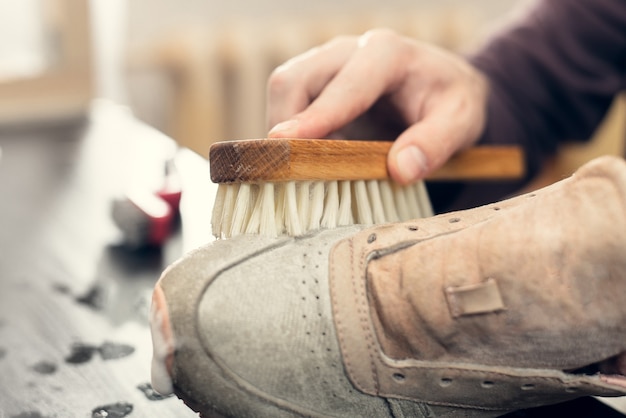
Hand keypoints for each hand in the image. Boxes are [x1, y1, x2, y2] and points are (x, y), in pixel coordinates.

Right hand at [266, 29, 488, 183]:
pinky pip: (287, 104)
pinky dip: (290, 135)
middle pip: (293, 80)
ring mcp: (326, 64)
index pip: (343, 86)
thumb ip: (436, 143)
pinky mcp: (315, 83)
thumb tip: (401, 169)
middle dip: (284, 126)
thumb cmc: (450, 101)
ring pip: (283, 90)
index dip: (314, 118)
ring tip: (305, 167)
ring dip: (283, 132)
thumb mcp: (462, 121)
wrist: (441, 87)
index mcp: (387, 54)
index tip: (286, 144)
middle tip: (292, 171)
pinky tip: (311, 157)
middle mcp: (349, 50)